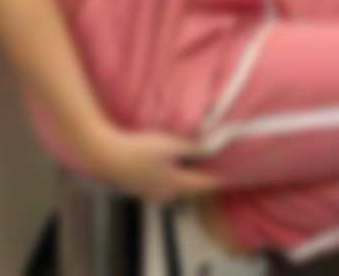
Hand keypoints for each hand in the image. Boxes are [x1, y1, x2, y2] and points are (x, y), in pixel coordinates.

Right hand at [95, 129, 221, 202]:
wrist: (106, 155)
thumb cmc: (140, 150)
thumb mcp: (171, 145)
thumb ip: (193, 147)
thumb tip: (214, 147)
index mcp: (177, 185)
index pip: (204, 185)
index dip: (218, 179)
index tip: (232, 174)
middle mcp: (166, 194)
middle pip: (190, 187)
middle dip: (201, 177)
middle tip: (213, 164)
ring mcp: (150, 192)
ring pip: (174, 185)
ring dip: (184, 174)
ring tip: (192, 161)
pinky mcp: (139, 186)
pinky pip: (161, 181)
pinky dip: (170, 173)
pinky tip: (167, 162)